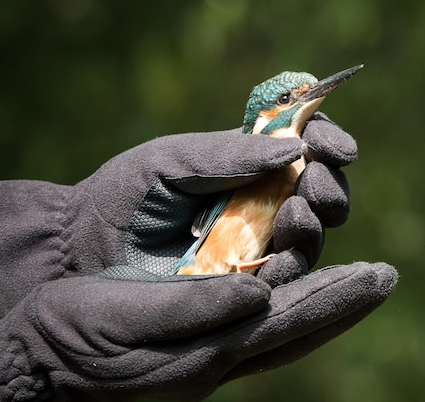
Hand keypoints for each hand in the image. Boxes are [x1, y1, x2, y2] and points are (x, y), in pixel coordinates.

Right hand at [0, 262, 395, 400]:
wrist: (36, 363)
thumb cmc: (71, 335)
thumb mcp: (122, 316)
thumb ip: (192, 306)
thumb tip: (258, 290)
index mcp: (208, 351)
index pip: (290, 320)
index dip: (337, 295)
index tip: (380, 275)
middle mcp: (219, 357)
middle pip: (300, 329)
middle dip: (345, 301)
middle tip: (384, 278)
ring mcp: (211, 355)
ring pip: (286, 329)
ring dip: (325, 303)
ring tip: (357, 281)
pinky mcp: (196, 345)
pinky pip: (261, 328)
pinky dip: (291, 306)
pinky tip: (298, 293)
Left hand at [64, 114, 356, 280]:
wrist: (85, 249)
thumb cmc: (125, 195)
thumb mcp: (172, 160)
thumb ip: (229, 154)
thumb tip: (295, 149)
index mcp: (247, 162)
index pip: (302, 145)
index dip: (327, 142)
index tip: (338, 149)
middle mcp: (260, 200)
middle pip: (319, 192)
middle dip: (329, 188)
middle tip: (315, 188)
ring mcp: (256, 243)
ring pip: (310, 237)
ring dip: (314, 226)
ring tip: (296, 217)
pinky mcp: (246, 283)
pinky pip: (284, 278)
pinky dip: (290, 267)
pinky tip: (280, 259)